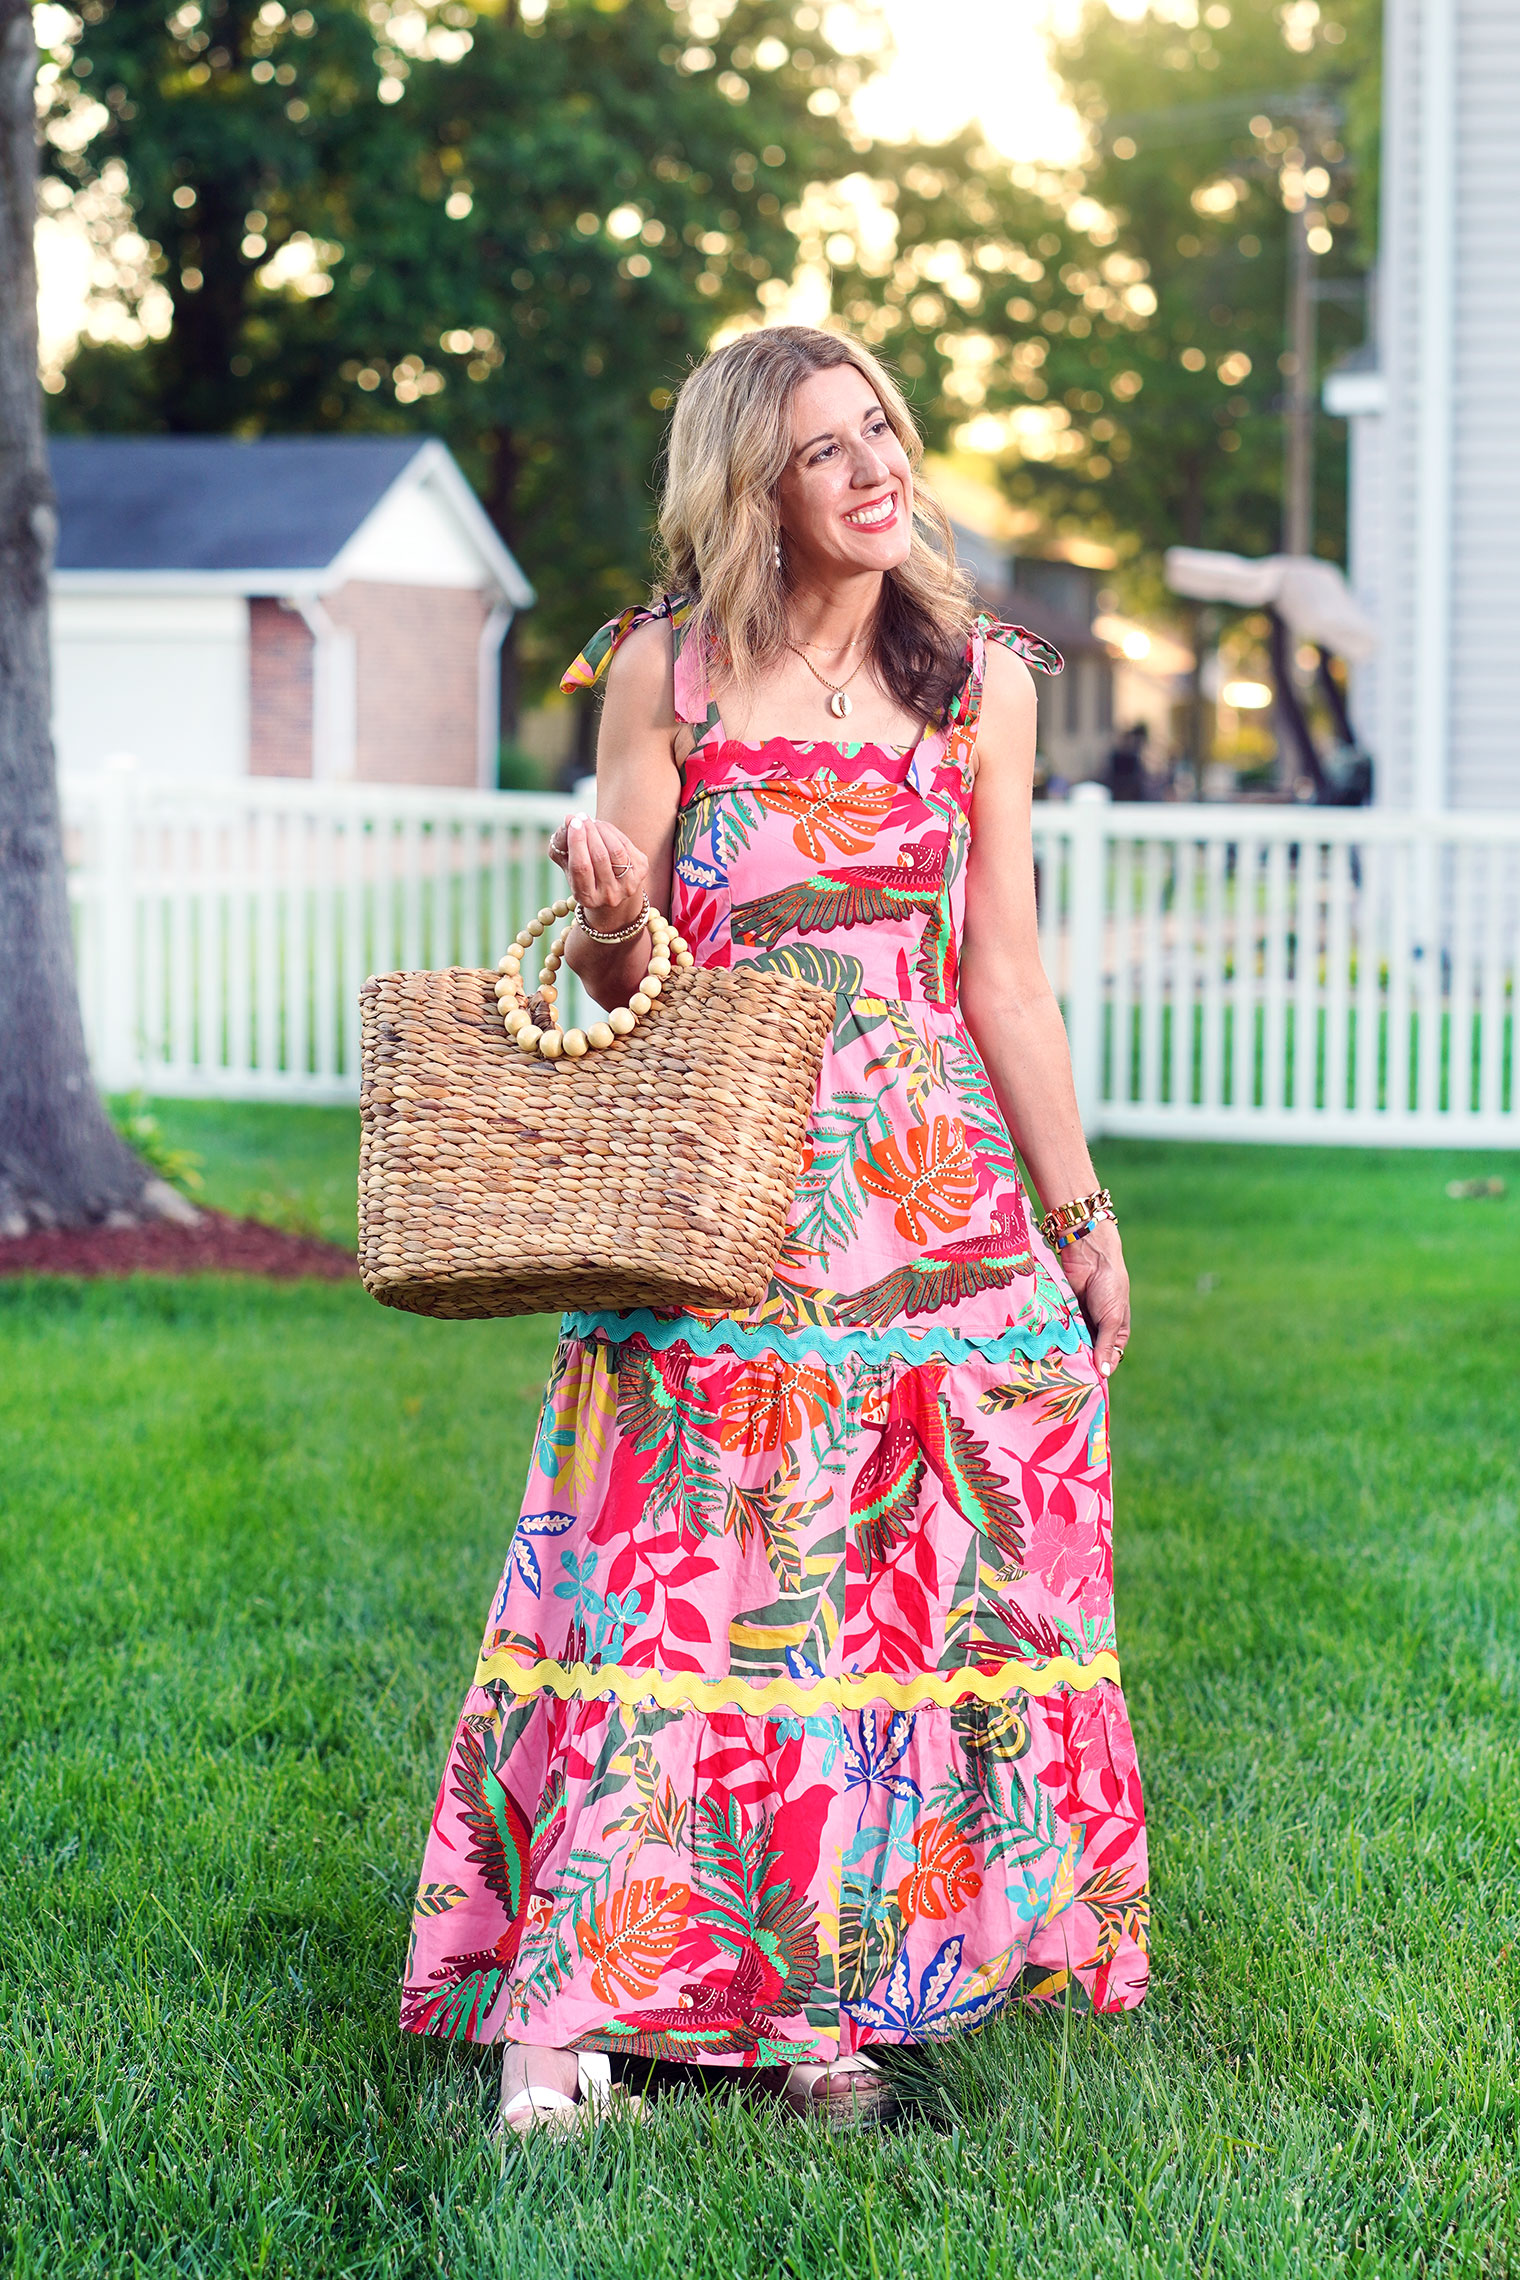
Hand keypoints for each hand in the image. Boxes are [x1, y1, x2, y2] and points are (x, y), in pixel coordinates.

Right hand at [548, 813, 648, 927]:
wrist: (610, 883)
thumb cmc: (583, 869)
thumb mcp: (567, 861)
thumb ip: (561, 843)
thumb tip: (569, 820)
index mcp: (587, 898)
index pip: (581, 867)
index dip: (577, 842)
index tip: (572, 822)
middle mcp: (609, 896)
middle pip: (600, 857)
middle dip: (589, 832)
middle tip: (580, 816)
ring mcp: (628, 885)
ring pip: (616, 850)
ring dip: (602, 830)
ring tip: (591, 821)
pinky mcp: (641, 871)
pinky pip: (626, 845)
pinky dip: (613, 832)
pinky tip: (603, 827)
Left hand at [1058, 1220, 1129, 1379]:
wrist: (1090, 1254)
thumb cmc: (1109, 1286)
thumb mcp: (1112, 1318)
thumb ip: (1106, 1345)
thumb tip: (1105, 1374)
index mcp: (1116, 1334)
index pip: (1107, 1360)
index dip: (1097, 1371)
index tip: (1084, 1384)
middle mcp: (1098, 1330)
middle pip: (1087, 1354)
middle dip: (1077, 1363)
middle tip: (1062, 1379)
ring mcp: (1079, 1321)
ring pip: (1071, 1344)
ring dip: (1063, 1351)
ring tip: (1051, 1367)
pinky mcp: (1064, 1312)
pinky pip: (1059, 1330)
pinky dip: (1054, 1337)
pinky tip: (1044, 1349)